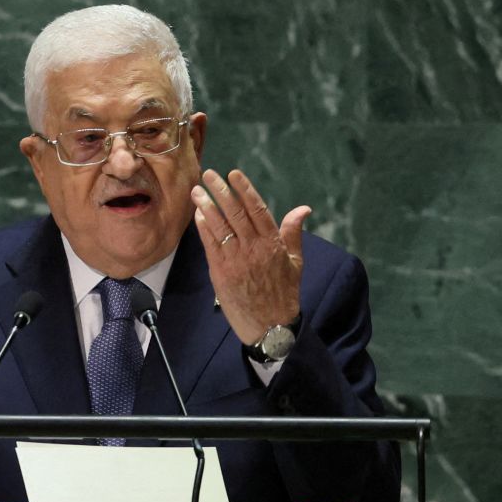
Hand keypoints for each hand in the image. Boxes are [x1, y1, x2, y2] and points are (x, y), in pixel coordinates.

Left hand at [191, 168, 309, 344]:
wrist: (270, 327)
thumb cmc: (284, 294)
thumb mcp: (295, 262)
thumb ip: (293, 233)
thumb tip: (303, 209)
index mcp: (273, 243)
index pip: (258, 209)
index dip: (245, 189)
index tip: (234, 174)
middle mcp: (254, 248)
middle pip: (236, 213)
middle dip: (221, 191)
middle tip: (209, 174)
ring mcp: (236, 260)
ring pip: (220, 227)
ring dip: (207, 206)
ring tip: (197, 191)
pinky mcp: (222, 272)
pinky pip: (210, 245)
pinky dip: (204, 229)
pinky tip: (198, 215)